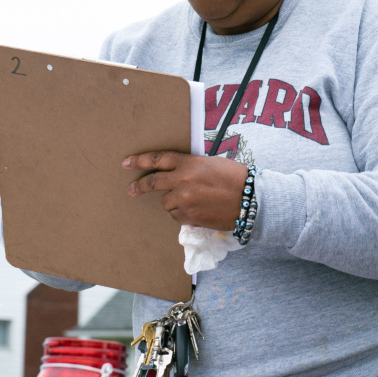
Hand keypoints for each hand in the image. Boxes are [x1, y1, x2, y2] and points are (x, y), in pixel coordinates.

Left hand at [124, 151, 248, 230]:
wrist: (250, 200)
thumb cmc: (235, 178)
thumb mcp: (210, 164)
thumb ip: (190, 167)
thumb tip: (176, 173)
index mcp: (188, 163)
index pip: (157, 159)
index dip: (140, 161)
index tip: (127, 163)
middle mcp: (182, 180)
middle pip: (152, 182)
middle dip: (139, 186)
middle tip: (132, 189)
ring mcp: (184, 200)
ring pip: (165, 203)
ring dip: (173, 202)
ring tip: (191, 200)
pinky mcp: (189, 217)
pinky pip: (176, 216)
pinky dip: (183, 214)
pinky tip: (197, 210)